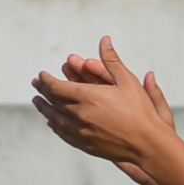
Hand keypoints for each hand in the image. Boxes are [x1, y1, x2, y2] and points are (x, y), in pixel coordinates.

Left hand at [32, 36, 177, 171]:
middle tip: (36, 85)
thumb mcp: (128, 81)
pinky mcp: (84, 145)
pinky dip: (55, 124)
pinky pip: (63, 133)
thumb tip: (104, 39)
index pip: (56, 86)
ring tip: (37, 101)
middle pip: (53, 101)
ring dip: (44, 108)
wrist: (147, 144)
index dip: (46, 80)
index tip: (41, 74)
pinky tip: (52, 121)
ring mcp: (81, 132)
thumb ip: (111, 60)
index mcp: (88, 97)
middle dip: (42, 91)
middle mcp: (80, 114)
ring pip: (55, 118)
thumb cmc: (141, 110)